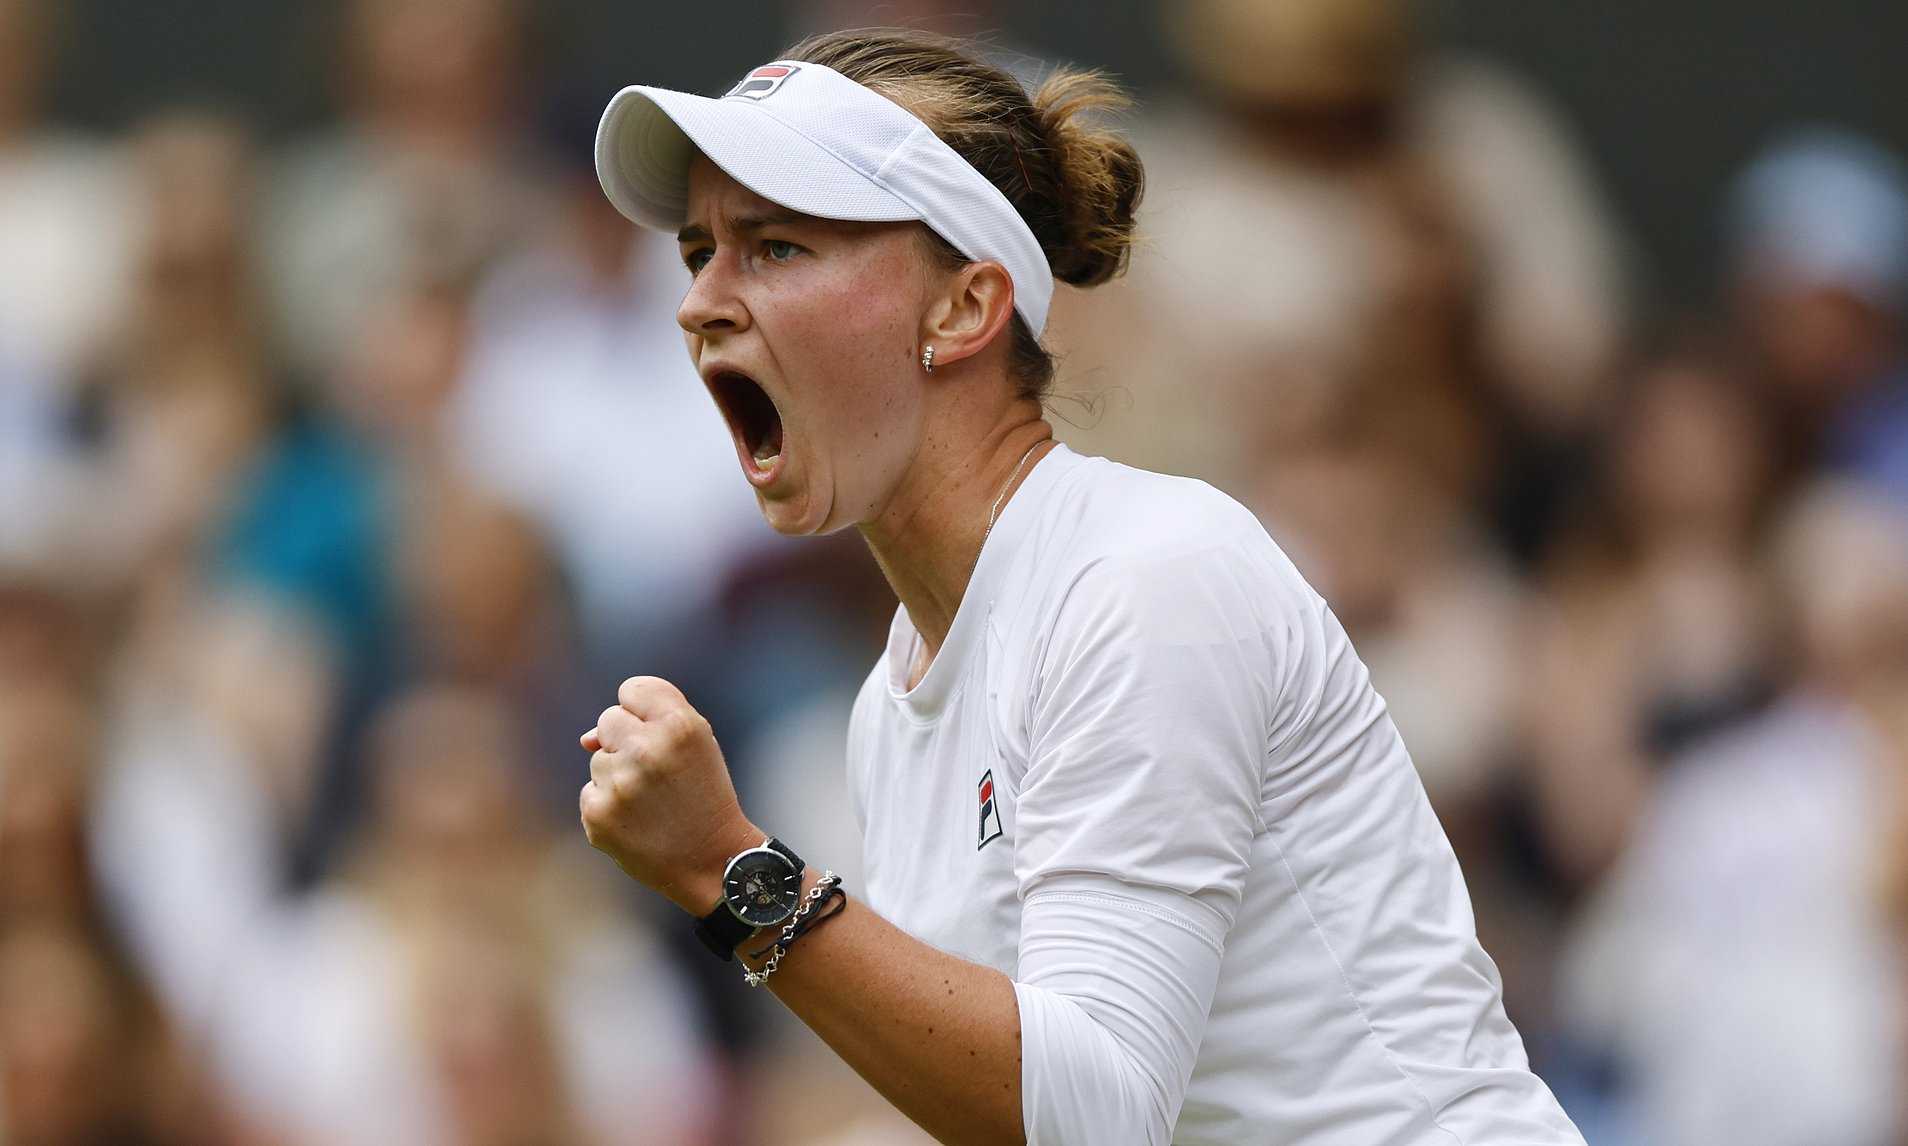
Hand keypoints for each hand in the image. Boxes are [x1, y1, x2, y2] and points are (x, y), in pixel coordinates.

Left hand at [579, 676, 760, 913]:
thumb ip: (650, 721)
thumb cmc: (705, 796)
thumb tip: (585, 739)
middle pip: (608, 719)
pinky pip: (590, 792)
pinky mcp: (598, 813)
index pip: (632, 689)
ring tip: (652, 802)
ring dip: (618, 776)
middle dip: (626, 741)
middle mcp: (646, 749)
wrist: (713, 860)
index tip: (656, 732)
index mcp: (679, 726)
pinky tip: (637, 821)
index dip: (642, 711)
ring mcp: (619, 783)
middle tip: (656, 772)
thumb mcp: (699, 746)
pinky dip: (609, 805)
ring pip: (598, 759)